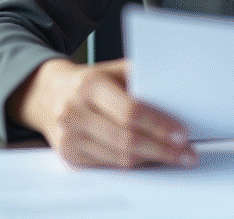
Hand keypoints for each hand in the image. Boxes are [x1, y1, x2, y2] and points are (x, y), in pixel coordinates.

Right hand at [9, 58, 195, 168]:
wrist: (47, 93)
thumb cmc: (87, 81)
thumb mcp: (112, 70)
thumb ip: (140, 79)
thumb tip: (177, 92)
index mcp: (90, 85)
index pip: (130, 111)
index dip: (158, 125)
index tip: (181, 132)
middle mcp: (75, 112)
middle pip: (126, 139)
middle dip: (162, 149)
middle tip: (186, 152)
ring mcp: (70, 137)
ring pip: (119, 157)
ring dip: (152, 160)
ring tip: (176, 157)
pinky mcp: (69, 156)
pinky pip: (109, 164)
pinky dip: (134, 164)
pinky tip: (151, 159)